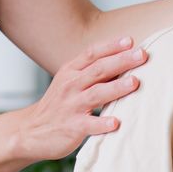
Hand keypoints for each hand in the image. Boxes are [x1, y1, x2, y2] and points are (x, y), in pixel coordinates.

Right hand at [15, 36, 147, 161]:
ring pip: (95, 93)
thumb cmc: (58, 104)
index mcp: (70, 71)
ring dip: (116, 88)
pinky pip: (88, 124)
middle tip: (142, 55)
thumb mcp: (69, 81)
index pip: (92, 54)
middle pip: (98, 69)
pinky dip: (101, 123)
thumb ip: (91, 72)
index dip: (111, 46)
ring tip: (134, 83)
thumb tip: (124, 62)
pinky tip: (115, 122)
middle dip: (121, 61)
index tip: (130, 41)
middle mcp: (70, 85)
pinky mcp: (72, 127)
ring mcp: (70, 106)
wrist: (30, 131)